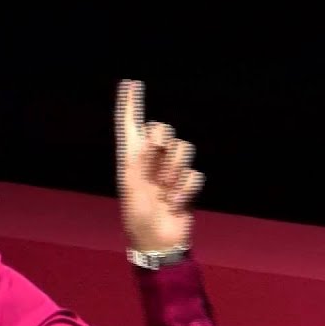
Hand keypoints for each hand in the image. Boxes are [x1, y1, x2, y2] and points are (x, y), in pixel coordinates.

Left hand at [115, 79, 203, 251]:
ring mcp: (170, 172)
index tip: (130, 83)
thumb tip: (155, 136)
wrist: (156, 241)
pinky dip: (185, 190)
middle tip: (156, 165)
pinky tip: (175, 203)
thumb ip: (141, 157)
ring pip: (184, 150)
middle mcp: (151, 160)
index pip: (130, 124)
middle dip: (163, 144)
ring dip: (175, 172)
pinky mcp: (186, 184)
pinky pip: (195, 174)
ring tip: (165, 192)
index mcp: (131, 157)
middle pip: (164, 130)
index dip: (129, 104)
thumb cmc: (137, 216)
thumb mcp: (131, 183)